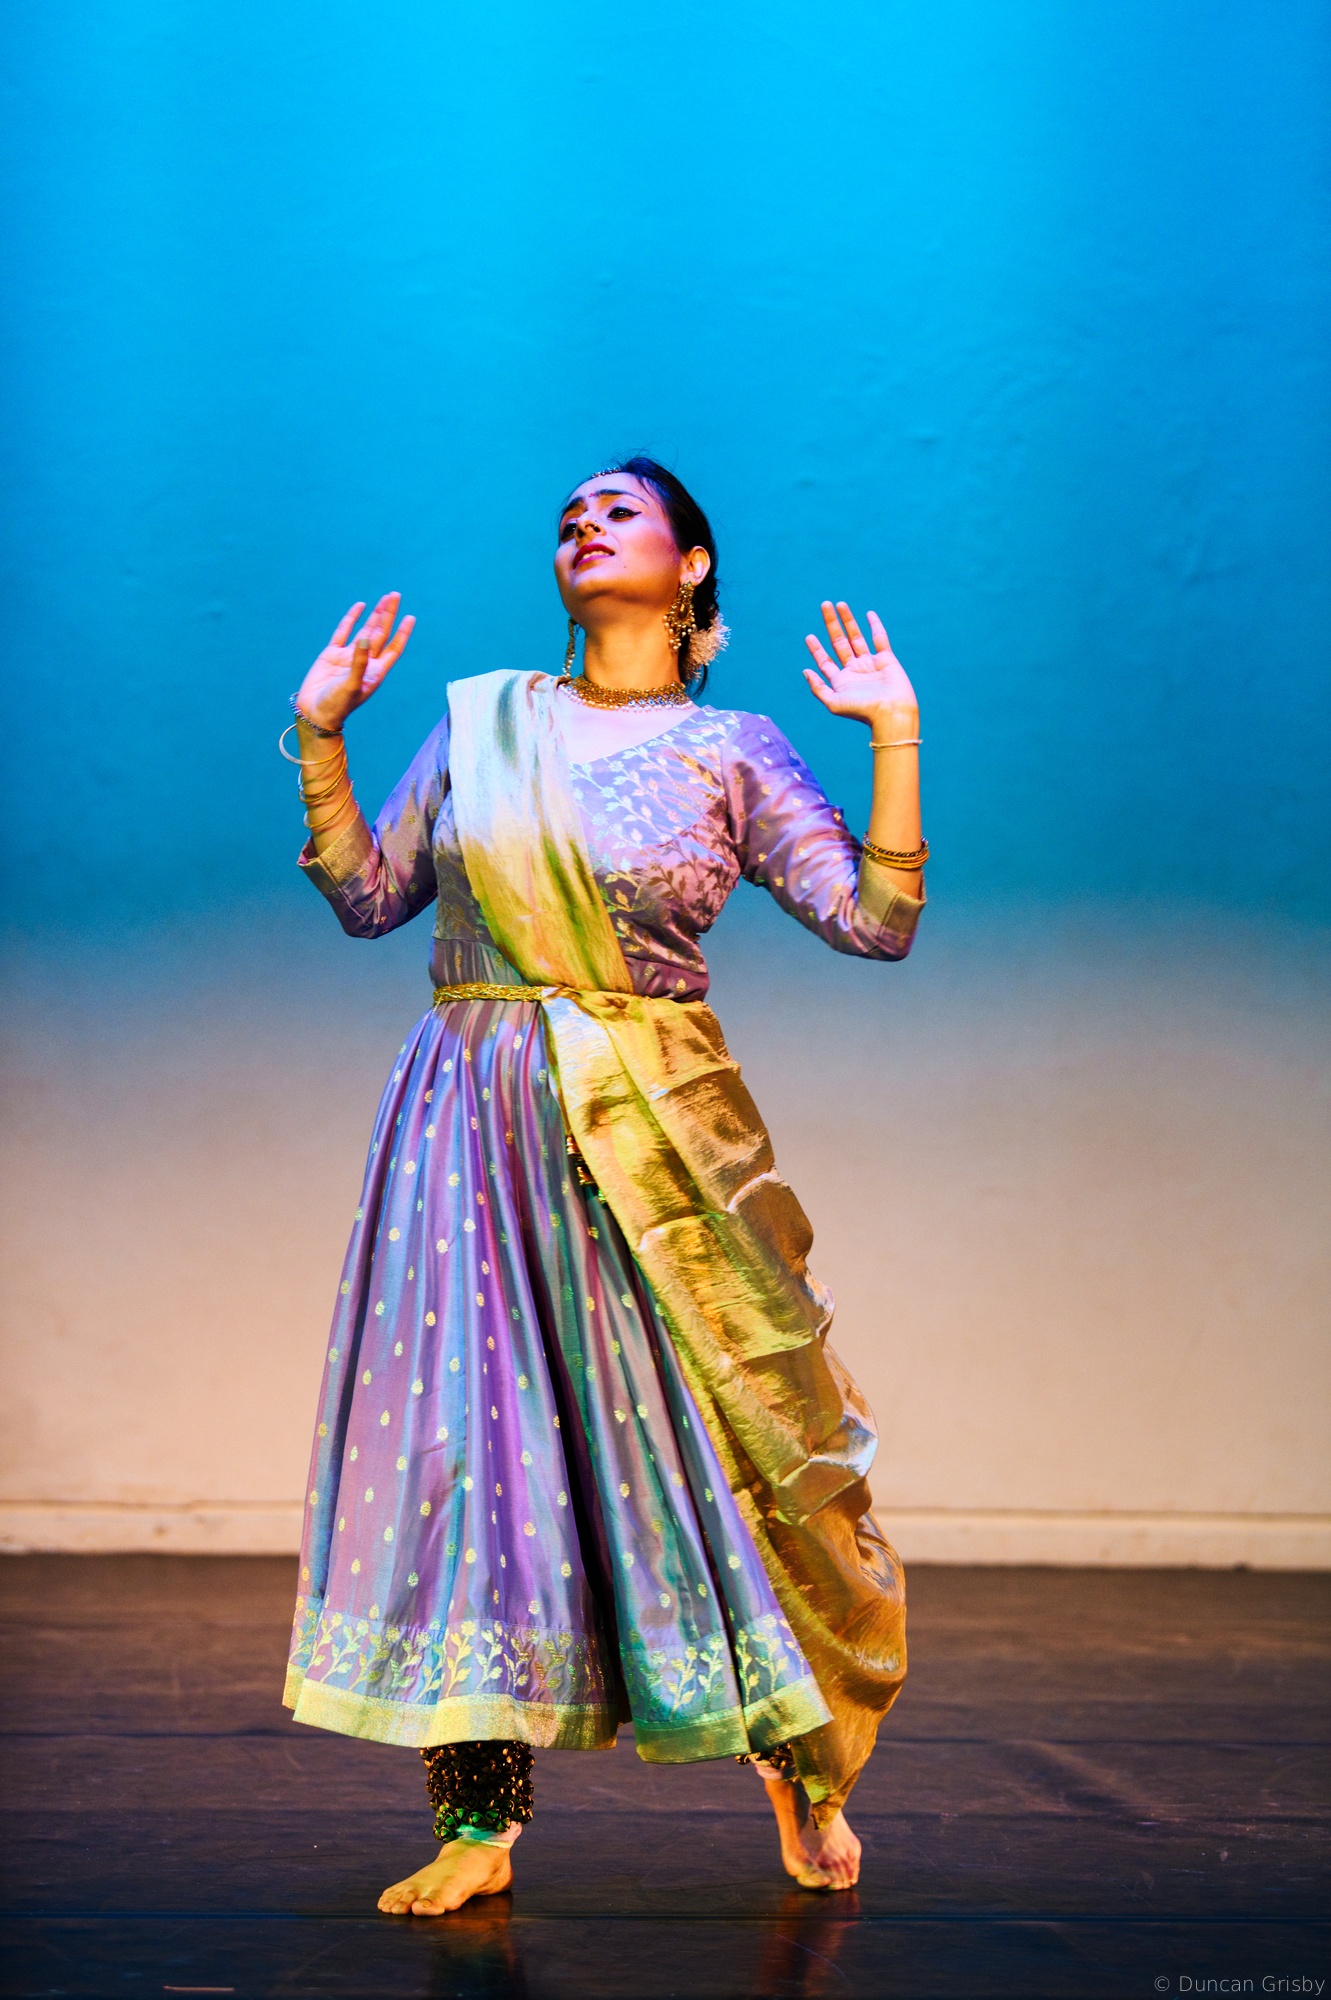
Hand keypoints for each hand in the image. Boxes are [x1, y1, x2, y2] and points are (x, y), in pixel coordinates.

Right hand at [295, 593, 414, 731]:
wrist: (315, 713)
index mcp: (375, 671)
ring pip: (365, 629)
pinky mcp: (332, 654)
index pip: (394, 648)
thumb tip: (366, 637)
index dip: (402, 633)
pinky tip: (360, 606)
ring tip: (385, 598)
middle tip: (396, 595)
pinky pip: (343, 632)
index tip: (410, 617)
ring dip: (375, 615)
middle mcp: (365, 661)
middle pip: (381, 633)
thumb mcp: (352, 685)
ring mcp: (348, 656)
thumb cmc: (338, 705)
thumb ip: (359, 662)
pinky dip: (351, 619)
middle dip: (389, 615)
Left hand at [803, 602, 917, 727]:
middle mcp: (855, 670)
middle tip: (824, 605)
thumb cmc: (862, 711)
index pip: (825, 661)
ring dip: (848, 620)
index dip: (816, 649)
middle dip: (831, 624)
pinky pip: (880, 639)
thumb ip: (818, 688)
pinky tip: (868, 614)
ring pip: (857, 637)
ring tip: (840, 604)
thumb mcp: (834, 703)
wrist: (891, 713)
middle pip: (839, 642)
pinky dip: (875, 626)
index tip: (809, 636)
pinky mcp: (887, 659)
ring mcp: (870, 663)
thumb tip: (805, 671)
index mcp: (841, 681)